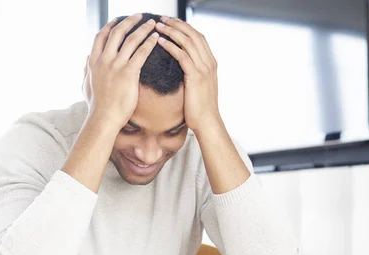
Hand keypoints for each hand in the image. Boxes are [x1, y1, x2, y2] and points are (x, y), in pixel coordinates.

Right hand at [83, 14, 158, 128]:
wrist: (103, 118)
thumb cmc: (96, 106)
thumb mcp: (86, 85)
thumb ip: (85, 70)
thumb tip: (85, 58)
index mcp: (93, 62)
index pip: (100, 37)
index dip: (110, 26)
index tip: (118, 19)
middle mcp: (103, 61)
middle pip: (116, 33)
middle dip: (128, 21)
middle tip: (139, 16)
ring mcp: (116, 66)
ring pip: (131, 40)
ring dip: (143, 29)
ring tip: (152, 23)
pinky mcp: (128, 73)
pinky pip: (141, 53)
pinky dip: (149, 43)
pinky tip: (156, 38)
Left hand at [155, 16, 220, 133]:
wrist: (207, 122)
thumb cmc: (199, 109)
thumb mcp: (198, 87)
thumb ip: (193, 74)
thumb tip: (181, 68)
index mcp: (210, 63)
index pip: (198, 37)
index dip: (184, 27)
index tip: (170, 22)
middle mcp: (209, 62)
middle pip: (193, 34)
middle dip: (177, 24)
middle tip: (161, 19)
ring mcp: (204, 68)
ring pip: (187, 42)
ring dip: (171, 32)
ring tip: (158, 26)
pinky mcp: (196, 76)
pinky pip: (182, 56)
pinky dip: (170, 46)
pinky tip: (159, 41)